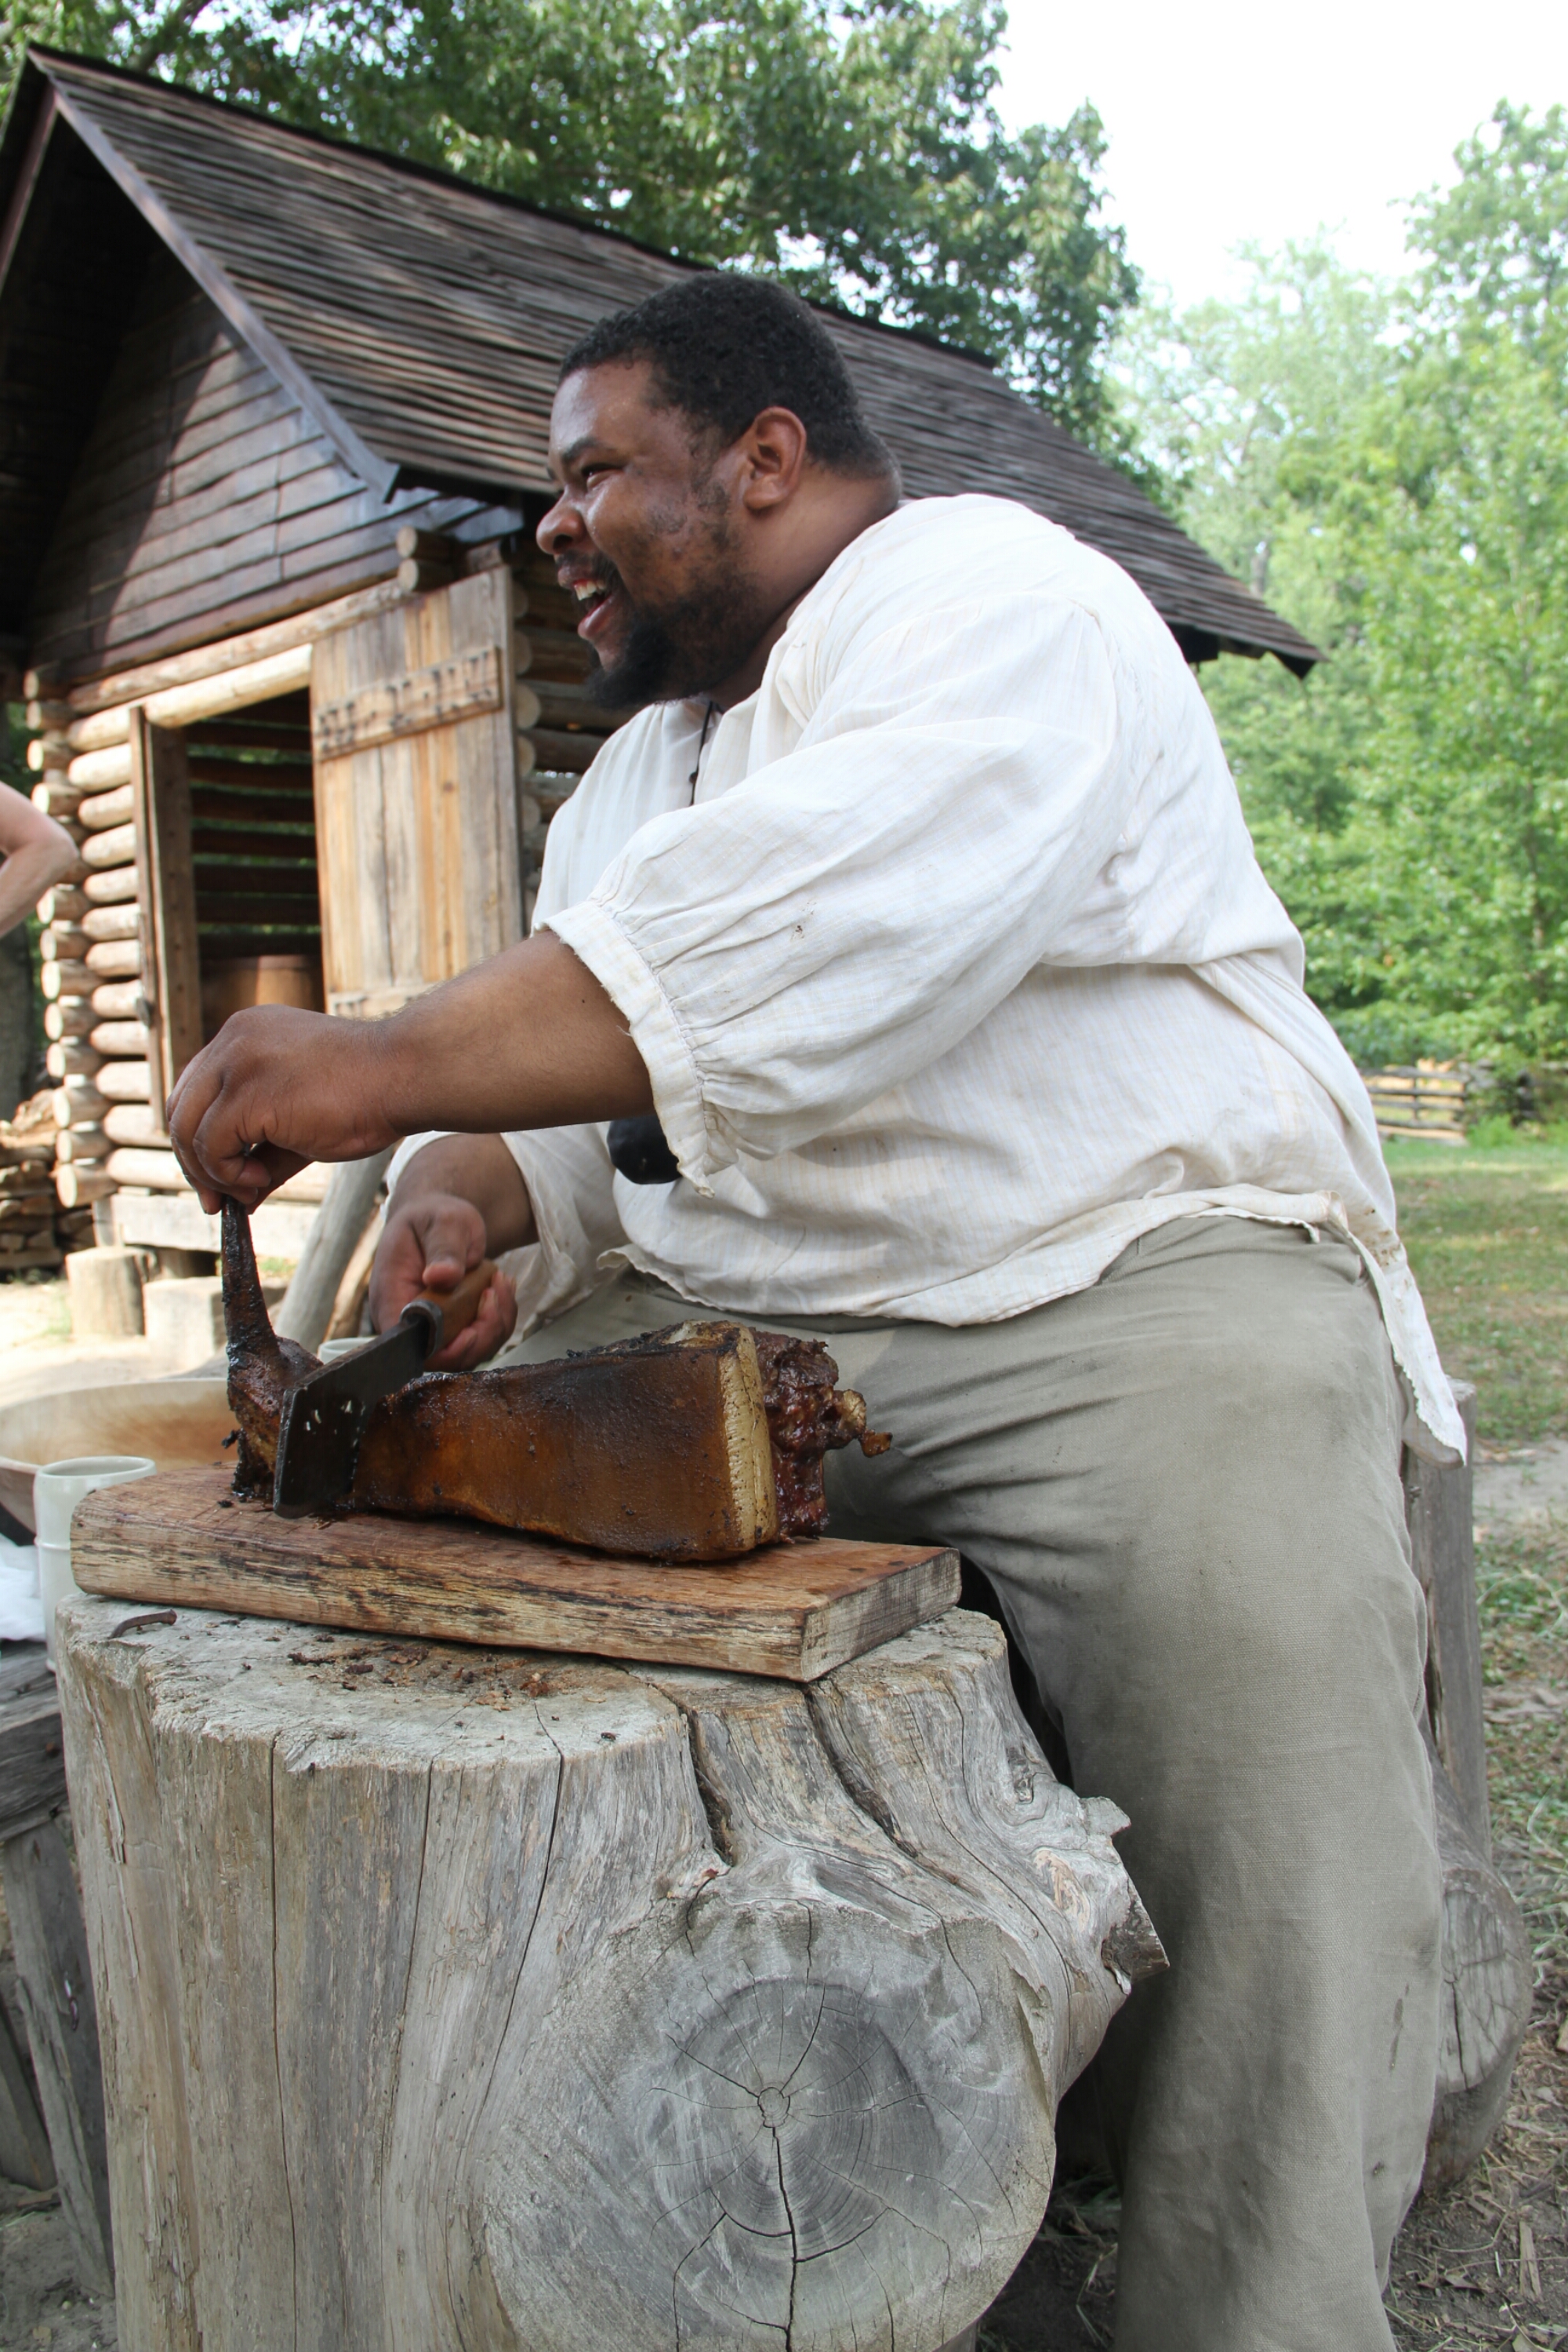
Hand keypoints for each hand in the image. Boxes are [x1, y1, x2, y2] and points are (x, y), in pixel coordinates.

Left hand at [167, 1007, 397, 1211]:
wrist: (404, 1076)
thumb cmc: (367, 1096)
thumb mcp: (301, 1121)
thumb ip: (265, 1152)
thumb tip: (239, 1198)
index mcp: (245, 1033)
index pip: (195, 1088)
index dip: (197, 1137)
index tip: (216, 1179)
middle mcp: (233, 1039)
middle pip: (181, 1108)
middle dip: (193, 1162)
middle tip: (216, 1201)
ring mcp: (236, 1061)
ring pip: (187, 1129)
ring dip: (212, 1172)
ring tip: (249, 1189)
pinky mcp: (246, 1092)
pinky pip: (211, 1145)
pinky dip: (226, 1174)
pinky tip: (258, 1180)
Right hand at [370, 1189, 517, 1368]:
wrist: (438, 1219)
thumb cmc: (432, 1218)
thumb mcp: (441, 1222)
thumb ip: (443, 1248)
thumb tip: (440, 1276)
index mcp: (391, 1299)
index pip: (410, 1346)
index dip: (444, 1350)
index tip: (472, 1328)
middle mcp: (408, 1322)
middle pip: (446, 1357)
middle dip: (481, 1333)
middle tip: (495, 1292)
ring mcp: (432, 1328)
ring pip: (469, 1352)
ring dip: (496, 1323)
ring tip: (500, 1283)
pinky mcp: (453, 1327)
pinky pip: (481, 1338)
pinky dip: (500, 1318)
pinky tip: (501, 1288)